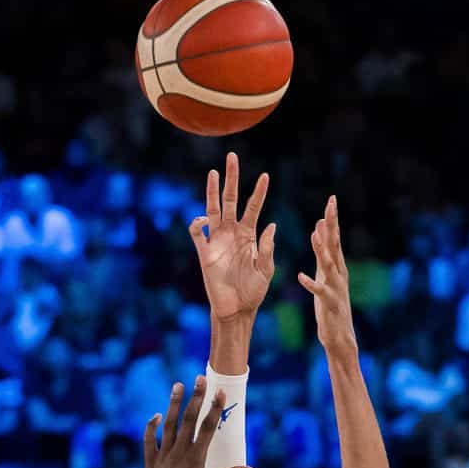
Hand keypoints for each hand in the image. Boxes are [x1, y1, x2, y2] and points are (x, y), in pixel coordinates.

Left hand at [139, 377, 252, 467]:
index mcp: (195, 458)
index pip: (207, 427)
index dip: (214, 408)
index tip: (220, 391)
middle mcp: (178, 452)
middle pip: (189, 419)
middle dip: (196, 397)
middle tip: (200, 378)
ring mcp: (163, 456)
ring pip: (169, 424)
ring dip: (174, 404)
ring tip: (178, 385)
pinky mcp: (151, 463)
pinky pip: (150, 440)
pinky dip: (152, 427)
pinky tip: (156, 415)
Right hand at [186, 152, 275, 327]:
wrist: (236, 310)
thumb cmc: (254, 292)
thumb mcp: (266, 270)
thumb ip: (267, 248)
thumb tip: (271, 224)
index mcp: (250, 236)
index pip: (253, 207)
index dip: (259, 191)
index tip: (265, 175)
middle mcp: (232, 233)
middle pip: (230, 200)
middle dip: (232, 179)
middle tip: (232, 157)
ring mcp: (217, 241)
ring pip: (213, 210)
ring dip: (212, 192)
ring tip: (214, 172)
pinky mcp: (205, 253)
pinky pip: (198, 234)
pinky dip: (197, 224)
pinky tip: (201, 218)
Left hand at [296, 195, 355, 354]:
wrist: (340, 334)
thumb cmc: (330, 302)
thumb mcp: (326, 273)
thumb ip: (324, 251)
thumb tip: (320, 226)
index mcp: (337, 265)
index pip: (335, 237)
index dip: (333, 219)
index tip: (331, 199)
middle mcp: (339, 273)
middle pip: (335, 245)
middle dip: (332, 225)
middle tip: (330, 205)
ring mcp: (336, 287)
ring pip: (328, 265)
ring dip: (321, 250)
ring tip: (314, 234)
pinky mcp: (328, 303)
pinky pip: (319, 292)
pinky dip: (311, 284)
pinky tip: (301, 276)